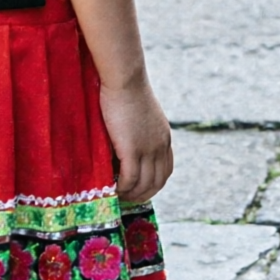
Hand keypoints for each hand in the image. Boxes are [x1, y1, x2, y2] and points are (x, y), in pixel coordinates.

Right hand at [97, 76, 172, 205]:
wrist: (126, 79)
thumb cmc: (127, 93)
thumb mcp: (141, 117)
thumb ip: (140, 134)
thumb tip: (125, 149)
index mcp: (164, 138)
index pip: (166, 170)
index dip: (153, 184)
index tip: (139, 190)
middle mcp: (161, 145)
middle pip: (158, 182)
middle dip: (142, 195)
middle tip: (126, 199)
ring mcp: (148, 148)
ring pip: (144, 184)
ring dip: (130, 194)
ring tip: (117, 196)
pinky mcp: (133, 149)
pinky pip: (130, 179)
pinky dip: (122, 188)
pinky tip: (112, 189)